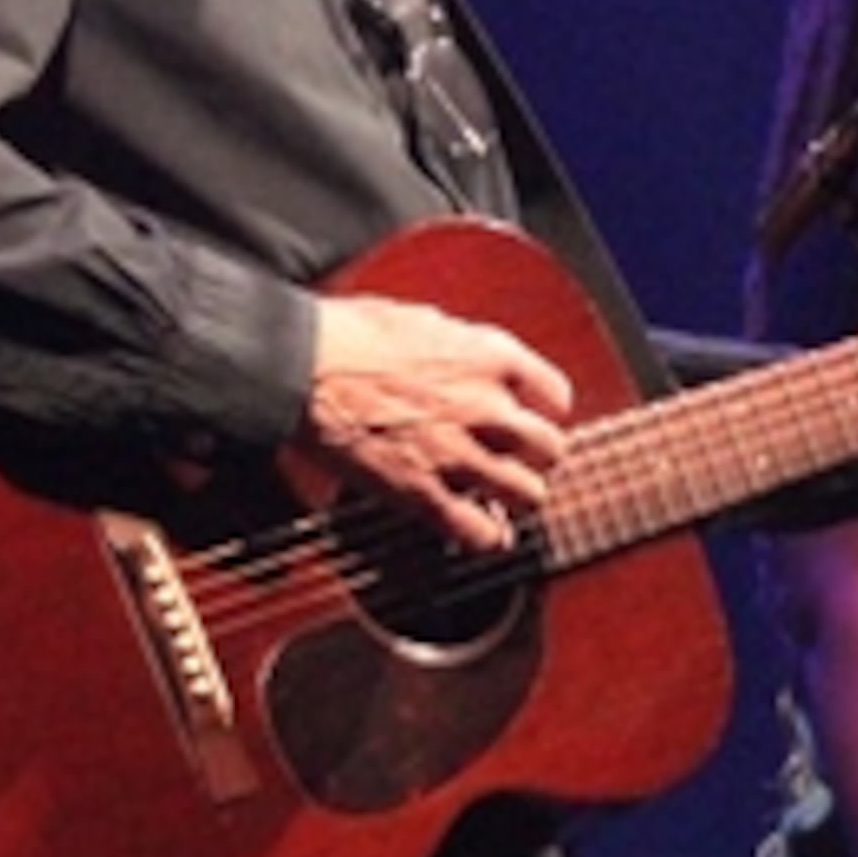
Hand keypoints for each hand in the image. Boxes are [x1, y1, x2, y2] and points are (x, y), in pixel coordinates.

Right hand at [301, 293, 576, 548]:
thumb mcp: (422, 320)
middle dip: (536, 458)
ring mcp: (459, 453)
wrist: (301, 366)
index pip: (556, 394)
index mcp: (490, 356)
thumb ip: (461, 348)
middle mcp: (487, 406)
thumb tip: (469, 360)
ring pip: (530, 495)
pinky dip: (487, 536)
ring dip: (517, 498)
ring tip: (502, 497)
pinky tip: (480, 530)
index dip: (545, 410)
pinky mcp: (424, 493)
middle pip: (551, 449)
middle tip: (517, 460)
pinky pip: (482, 533)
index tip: (534, 416)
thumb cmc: (348, 334)